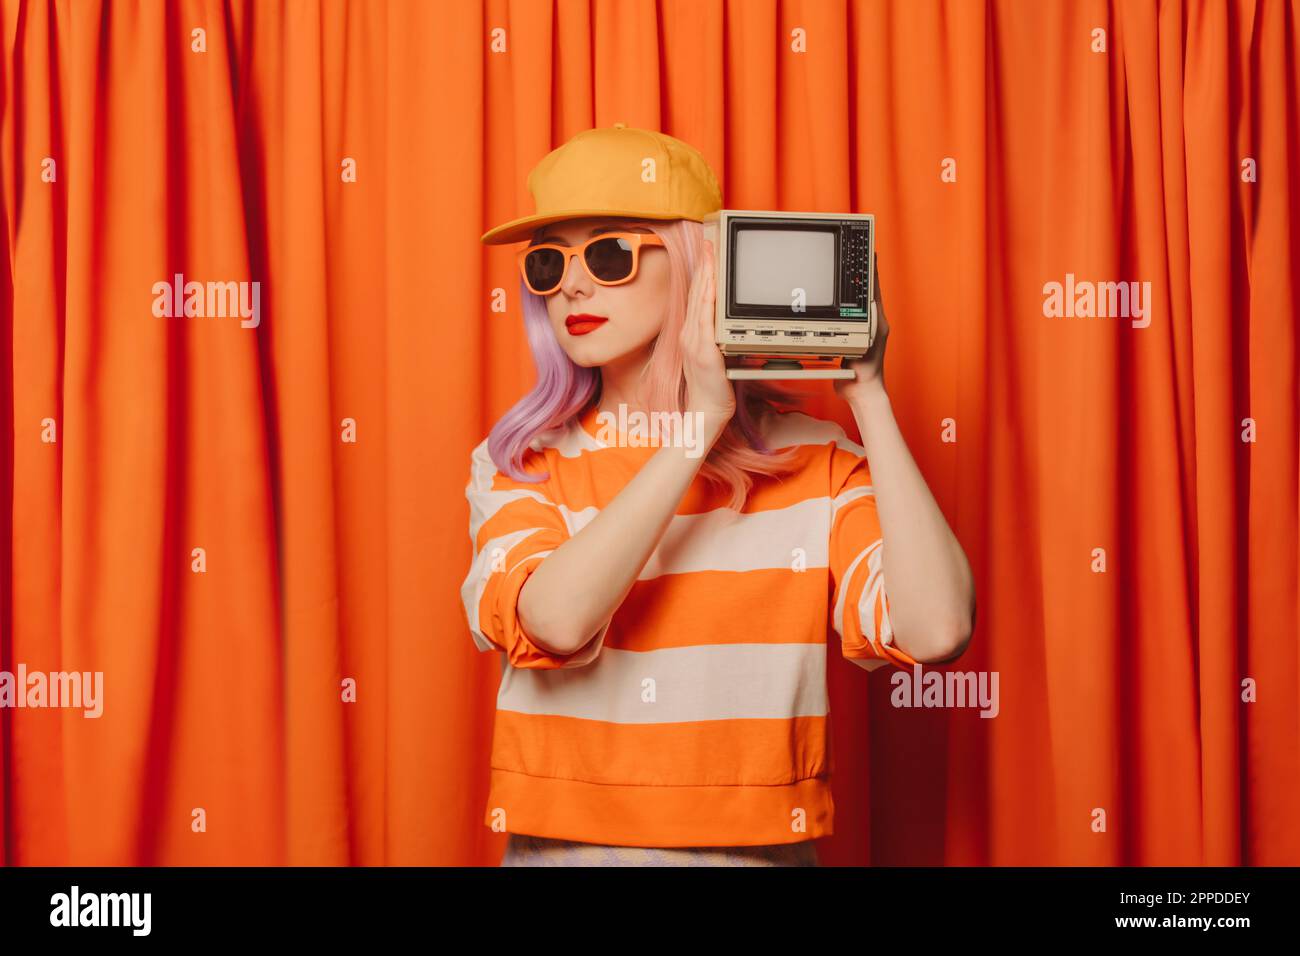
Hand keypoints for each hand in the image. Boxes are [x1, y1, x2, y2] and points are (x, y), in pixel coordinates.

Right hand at [680, 238, 734, 431]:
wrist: (705, 412)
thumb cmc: (712, 388)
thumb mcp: (716, 356)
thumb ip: (721, 337)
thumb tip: (735, 321)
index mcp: (692, 334)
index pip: (696, 297)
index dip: (701, 273)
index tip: (708, 253)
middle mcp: (689, 335)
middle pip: (696, 293)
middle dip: (704, 266)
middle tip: (710, 243)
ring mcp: (694, 343)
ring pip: (700, 301)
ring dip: (706, 276)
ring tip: (711, 255)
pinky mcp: (704, 352)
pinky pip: (705, 321)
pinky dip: (708, 300)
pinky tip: (712, 286)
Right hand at [835, 251, 888, 404]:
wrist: (860, 390)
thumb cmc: (867, 369)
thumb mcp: (871, 339)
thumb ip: (871, 318)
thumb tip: (872, 297)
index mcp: (878, 320)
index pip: (874, 288)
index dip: (871, 269)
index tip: (869, 252)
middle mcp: (870, 323)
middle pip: (863, 293)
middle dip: (858, 275)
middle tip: (853, 256)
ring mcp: (858, 331)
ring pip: (850, 305)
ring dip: (846, 290)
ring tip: (841, 274)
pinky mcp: (846, 340)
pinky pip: (839, 319)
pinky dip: (835, 309)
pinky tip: (829, 305)